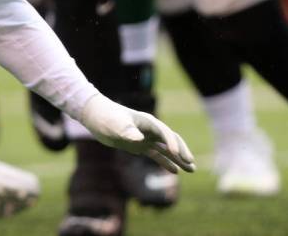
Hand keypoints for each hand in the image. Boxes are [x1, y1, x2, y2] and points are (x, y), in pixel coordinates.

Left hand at [80, 94, 195, 173]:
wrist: (95, 116)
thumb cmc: (106, 118)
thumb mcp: (115, 125)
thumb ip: (127, 131)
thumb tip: (139, 139)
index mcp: (147, 121)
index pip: (164, 132)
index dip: (172, 143)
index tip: (177, 155)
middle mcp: (149, 129)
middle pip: (171, 140)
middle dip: (182, 151)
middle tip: (191, 163)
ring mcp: (145, 137)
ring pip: (166, 149)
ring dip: (178, 158)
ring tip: (192, 170)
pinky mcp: (139, 145)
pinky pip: (156, 154)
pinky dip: (165, 162)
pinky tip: (175, 171)